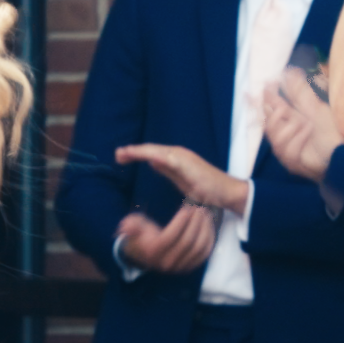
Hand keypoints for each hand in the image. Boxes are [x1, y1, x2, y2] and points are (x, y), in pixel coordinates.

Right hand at [114, 207, 215, 274]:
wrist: (145, 256)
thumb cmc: (141, 237)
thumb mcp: (134, 228)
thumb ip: (131, 226)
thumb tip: (125, 226)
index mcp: (154, 252)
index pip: (170, 237)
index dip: (180, 222)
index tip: (186, 208)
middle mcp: (168, 262)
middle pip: (187, 242)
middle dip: (195, 223)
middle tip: (199, 209)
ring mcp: (180, 266)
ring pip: (198, 247)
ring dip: (205, 229)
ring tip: (205, 215)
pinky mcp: (191, 266)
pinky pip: (204, 253)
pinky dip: (210, 239)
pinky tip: (209, 226)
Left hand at [115, 143, 249, 210]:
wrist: (227, 192)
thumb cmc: (206, 188)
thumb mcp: (181, 179)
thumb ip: (167, 170)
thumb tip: (152, 162)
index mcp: (176, 158)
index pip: (152, 154)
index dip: (136, 154)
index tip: (121, 157)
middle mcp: (178, 153)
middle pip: (150, 150)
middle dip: (132, 151)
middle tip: (117, 154)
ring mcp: (181, 156)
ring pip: (154, 151)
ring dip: (137, 151)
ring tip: (121, 154)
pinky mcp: (185, 162)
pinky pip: (163, 156)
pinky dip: (149, 154)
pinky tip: (138, 156)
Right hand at [262, 69, 343, 182]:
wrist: (342, 154)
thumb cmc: (332, 132)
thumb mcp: (315, 107)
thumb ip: (299, 91)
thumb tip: (289, 70)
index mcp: (289, 119)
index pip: (270, 108)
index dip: (261, 100)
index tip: (249, 91)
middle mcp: (284, 133)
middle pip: (267, 122)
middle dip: (275, 115)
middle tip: (286, 111)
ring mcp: (285, 148)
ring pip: (273, 134)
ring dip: (291, 128)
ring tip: (307, 126)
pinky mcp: (289, 160)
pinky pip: (285, 147)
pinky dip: (297, 139)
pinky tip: (307, 135)